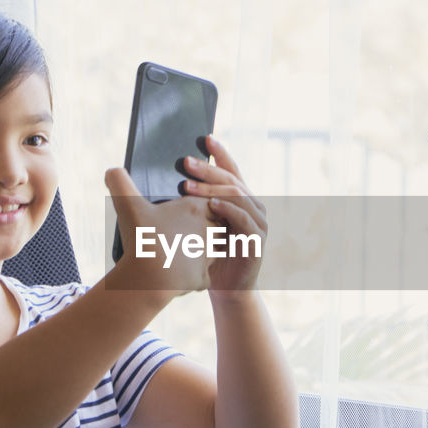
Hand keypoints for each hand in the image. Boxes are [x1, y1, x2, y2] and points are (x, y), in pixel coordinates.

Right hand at [105, 167, 211, 295]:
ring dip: (203, 250)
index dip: (201, 206)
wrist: (150, 277)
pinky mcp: (204, 276)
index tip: (187, 211)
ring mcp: (208, 255)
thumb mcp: (128, 206)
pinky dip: (192, 273)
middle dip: (207, 228)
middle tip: (188, 230)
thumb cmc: (142, 238)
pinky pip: (202, 273)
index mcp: (195, 209)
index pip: (211, 202)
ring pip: (214, 250)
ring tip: (185, 250)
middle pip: (217, 225)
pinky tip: (180, 272)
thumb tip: (112, 170)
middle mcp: (208, 231)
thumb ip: (120, 182)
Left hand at [179, 135, 266, 292]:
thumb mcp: (202, 225)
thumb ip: (196, 204)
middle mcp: (254, 206)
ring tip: (188, 186)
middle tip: (185, 162)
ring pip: (237, 196)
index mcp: (240, 200)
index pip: (231, 170)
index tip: (205, 138)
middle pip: (231, 180)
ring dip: (211, 189)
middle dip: (208, 170)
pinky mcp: (257, 240)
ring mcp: (258, 222)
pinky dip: (227, 210)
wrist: (227, 289)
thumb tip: (169, 182)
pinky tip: (211, 205)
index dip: (220, 154)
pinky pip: (244, 219)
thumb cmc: (211, 256)